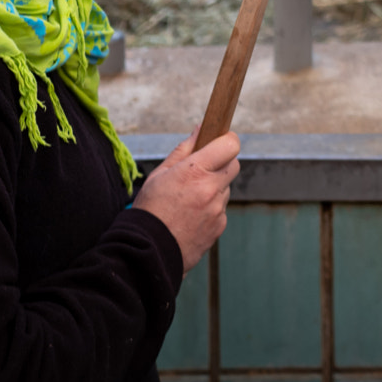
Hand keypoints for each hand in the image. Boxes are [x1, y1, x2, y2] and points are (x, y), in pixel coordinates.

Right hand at [134, 132, 239, 271]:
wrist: (148, 251)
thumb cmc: (150, 209)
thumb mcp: (159, 174)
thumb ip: (183, 150)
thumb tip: (200, 130)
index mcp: (196, 172)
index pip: (231, 145)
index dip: (227, 141)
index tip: (219, 142)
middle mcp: (211, 190)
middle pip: (233, 165)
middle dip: (222, 164)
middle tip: (202, 171)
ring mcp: (217, 210)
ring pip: (225, 189)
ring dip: (214, 189)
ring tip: (188, 200)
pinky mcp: (219, 227)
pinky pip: (220, 210)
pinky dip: (210, 210)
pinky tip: (190, 217)